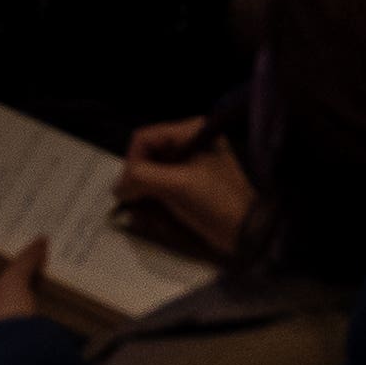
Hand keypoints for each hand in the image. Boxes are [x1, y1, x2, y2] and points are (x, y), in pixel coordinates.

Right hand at [117, 117, 255, 256]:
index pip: (144, 138)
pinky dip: (152, 200)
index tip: (129, 188)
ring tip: (141, 210)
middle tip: (133, 201)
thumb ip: (143, 177)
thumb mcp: (178, 185)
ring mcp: (190, 165)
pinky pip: (160, 186)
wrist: (248, 233)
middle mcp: (189, 143)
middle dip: (137, 179)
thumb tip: (118, 186)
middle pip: (146, 155)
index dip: (132, 162)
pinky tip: (151, 215)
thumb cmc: (219, 203)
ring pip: (151, 172)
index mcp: (191, 132)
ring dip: (142, 192)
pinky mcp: (190, 185)